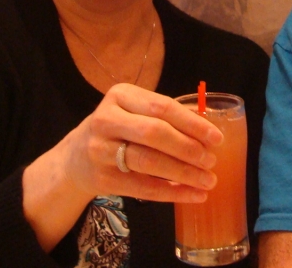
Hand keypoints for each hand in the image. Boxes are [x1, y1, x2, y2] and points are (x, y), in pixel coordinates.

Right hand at [63, 83, 222, 202]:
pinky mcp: (102, 179)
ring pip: (148, 162)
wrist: (75, 158)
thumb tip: (209, 130)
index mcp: (120, 96)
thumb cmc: (117, 130)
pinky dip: (172, 193)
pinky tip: (193, 195)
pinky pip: (143, 188)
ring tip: (208, 180)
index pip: (162, 107)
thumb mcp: (134, 112)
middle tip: (212, 160)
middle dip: (188, 148)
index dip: (192, 123)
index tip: (216, 138)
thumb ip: (166, 116)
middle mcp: (106, 119)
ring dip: (184, 173)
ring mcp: (101, 150)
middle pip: (155, 133)